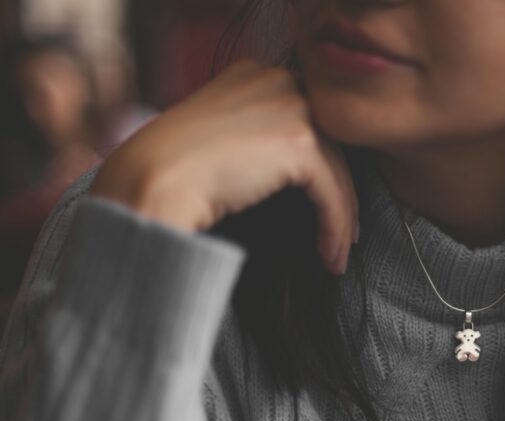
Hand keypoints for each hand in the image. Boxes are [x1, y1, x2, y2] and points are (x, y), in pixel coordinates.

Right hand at [90, 59, 356, 274]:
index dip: (322, 167)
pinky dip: (336, 227)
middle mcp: (277, 80)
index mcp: (257, 74)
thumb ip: (256, 136)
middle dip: (338, 193)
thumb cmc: (175, 170)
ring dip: (340, 219)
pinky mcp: (299, 142)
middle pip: (329, 145)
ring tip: (335, 254)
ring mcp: (290, 107)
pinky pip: (333, 193)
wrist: (153, 180)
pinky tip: (330, 255)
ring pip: (337, 171)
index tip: (326, 202)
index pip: (308, 122)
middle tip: (343, 234)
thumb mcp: (222, 136)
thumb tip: (290, 169)